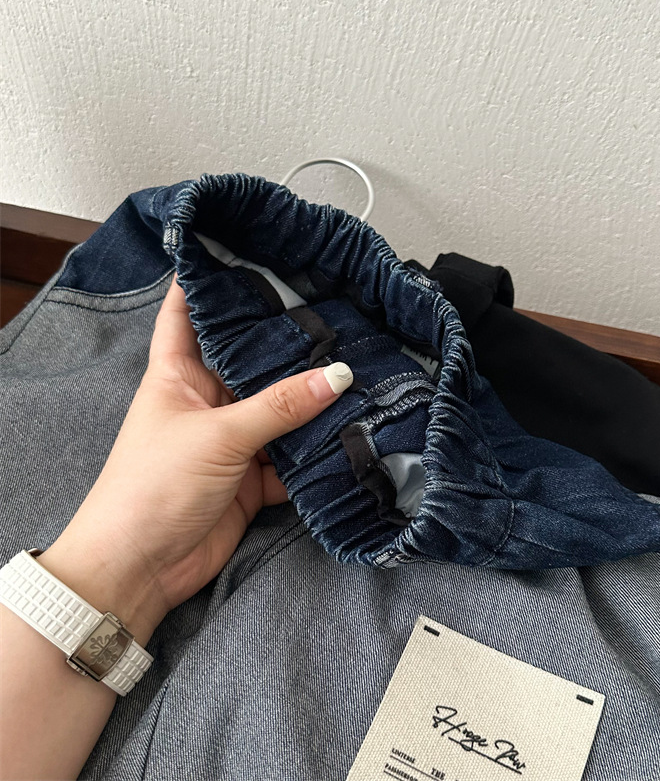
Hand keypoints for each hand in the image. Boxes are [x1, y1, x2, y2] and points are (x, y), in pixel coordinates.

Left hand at [38, 274, 352, 639]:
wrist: (141, 569)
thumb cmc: (153, 487)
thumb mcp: (218, 435)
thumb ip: (280, 406)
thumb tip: (337, 375)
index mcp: (179, 374)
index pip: (190, 313)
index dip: (210, 281)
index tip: (245, 251)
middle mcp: (208, 400)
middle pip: (252, 363)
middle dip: (288, 345)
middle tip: (334, 314)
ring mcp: (233, 439)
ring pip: (280, 411)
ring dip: (311, 402)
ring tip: (357, 370)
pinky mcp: (253, 477)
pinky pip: (292, 456)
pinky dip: (317, 451)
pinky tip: (350, 433)